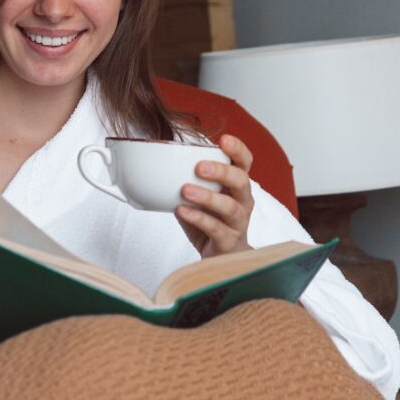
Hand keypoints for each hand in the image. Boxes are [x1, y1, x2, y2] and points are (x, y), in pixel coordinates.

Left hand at [175, 134, 254, 257]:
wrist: (222, 259)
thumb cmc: (210, 222)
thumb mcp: (201, 198)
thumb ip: (188, 180)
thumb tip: (155, 162)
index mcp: (237, 186)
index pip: (244, 163)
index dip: (238, 150)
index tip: (223, 140)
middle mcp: (243, 202)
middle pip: (241, 182)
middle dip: (221, 172)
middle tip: (199, 167)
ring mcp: (238, 223)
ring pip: (230, 207)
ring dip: (207, 196)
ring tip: (185, 190)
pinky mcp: (228, 242)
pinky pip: (215, 228)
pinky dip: (198, 218)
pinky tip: (182, 210)